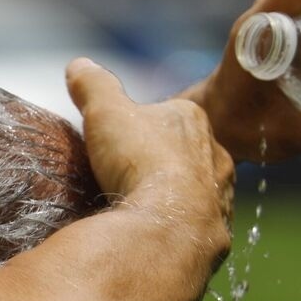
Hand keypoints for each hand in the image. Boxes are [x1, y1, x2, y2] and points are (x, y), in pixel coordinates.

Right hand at [66, 57, 233, 242]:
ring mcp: (222, 197)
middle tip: (129, 177)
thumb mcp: (106, 111)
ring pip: (197, 192)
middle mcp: (216, 155)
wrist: (169, 225)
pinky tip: (158, 235)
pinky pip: (198, 227)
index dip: (143, 125)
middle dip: (162, 163)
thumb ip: (93, 86)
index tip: (121, 140)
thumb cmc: (141, 161)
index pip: (168, 115)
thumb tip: (78, 65)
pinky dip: (179, 229)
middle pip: (185, 154)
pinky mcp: (219, 234)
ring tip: (144, 210)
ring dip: (175, 198)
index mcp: (193, 119)